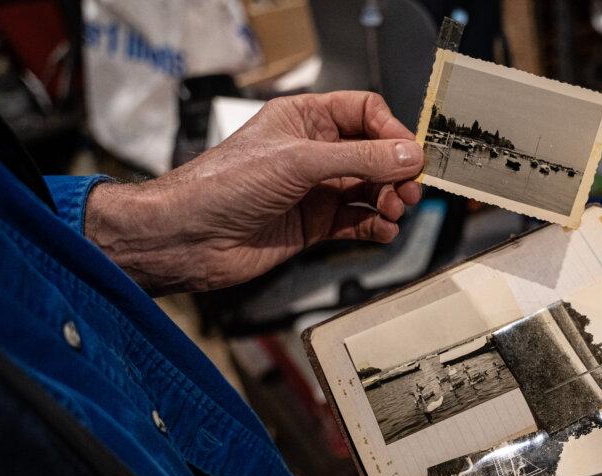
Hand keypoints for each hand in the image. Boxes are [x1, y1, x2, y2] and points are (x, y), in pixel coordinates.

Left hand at [86, 91, 424, 294]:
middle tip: (409, 191)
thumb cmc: (224, 186)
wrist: (190, 238)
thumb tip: (407, 156)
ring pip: (372, 190)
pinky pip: (359, 222)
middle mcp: (314, 152)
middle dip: (396, 172)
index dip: (391, 131)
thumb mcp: (299, 162)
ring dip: (390, 201)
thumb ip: (359, 159)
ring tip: (394, 211)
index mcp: (305, 119)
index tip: (410, 155)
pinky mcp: (316, 225)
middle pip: (375, 154)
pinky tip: (383, 231)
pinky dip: (377, 226)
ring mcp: (316, 190)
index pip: (365, 112)